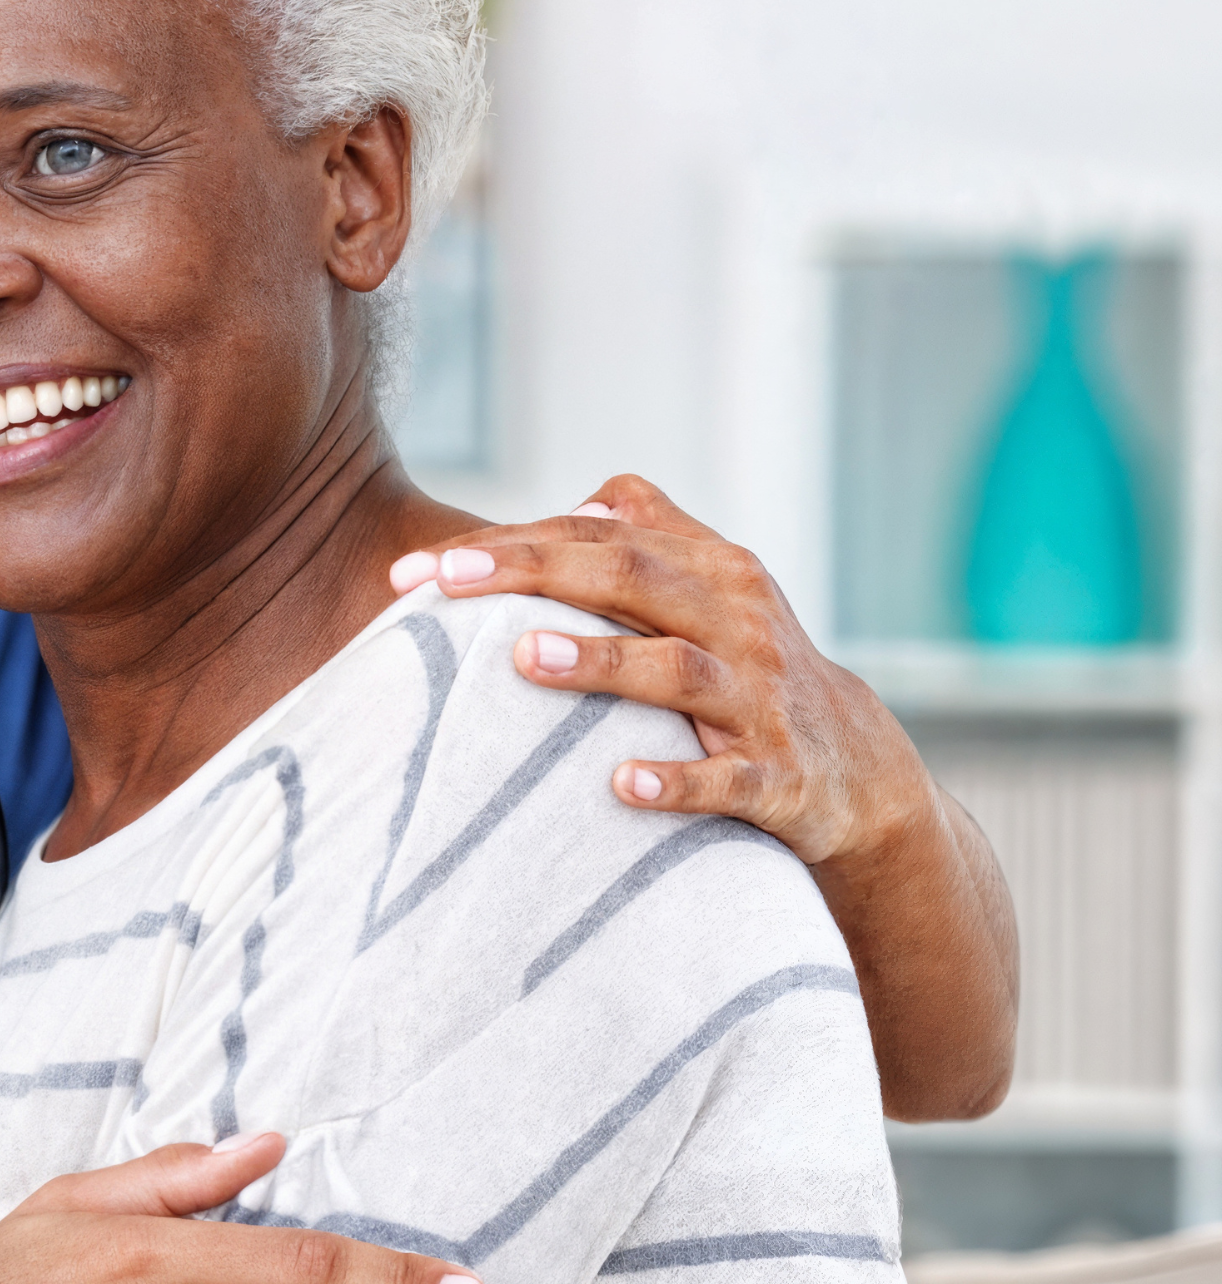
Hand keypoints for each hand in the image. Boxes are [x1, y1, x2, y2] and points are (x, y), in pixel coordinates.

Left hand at [388, 471, 910, 864]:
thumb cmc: (758, 668)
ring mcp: (762, 699)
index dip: (511, 543)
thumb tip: (582, 498)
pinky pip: (729, 779)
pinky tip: (622, 786)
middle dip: (531, 574)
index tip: (422, 567)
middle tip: (444, 584)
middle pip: (629, 577)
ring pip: (675, 670)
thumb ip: (659, 532)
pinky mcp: (782, 778)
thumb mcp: (722, 590)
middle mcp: (737, 619)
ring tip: (524, 659)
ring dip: (599, 663)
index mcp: (712, 568)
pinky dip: (678, 779)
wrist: (862, 772)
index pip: (599, 536)